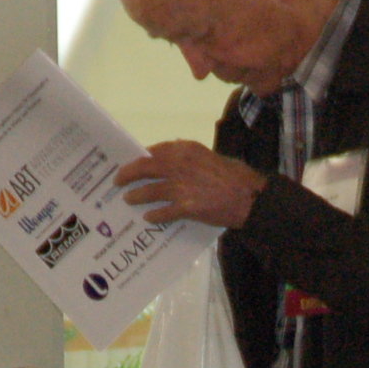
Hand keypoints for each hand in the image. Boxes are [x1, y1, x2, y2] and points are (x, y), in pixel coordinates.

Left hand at [113, 140, 266, 228]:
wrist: (249, 197)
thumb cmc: (235, 177)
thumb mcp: (210, 156)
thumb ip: (190, 157)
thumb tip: (173, 159)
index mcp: (186, 150)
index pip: (154, 151)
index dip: (139, 158)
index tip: (132, 162)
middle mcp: (179, 165)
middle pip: (144, 168)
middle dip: (128, 174)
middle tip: (118, 181)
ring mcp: (180, 186)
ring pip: (149, 191)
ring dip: (136, 196)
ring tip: (129, 199)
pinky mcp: (185, 207)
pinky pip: (163, 212)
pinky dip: (154, 215)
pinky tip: (148, 218)